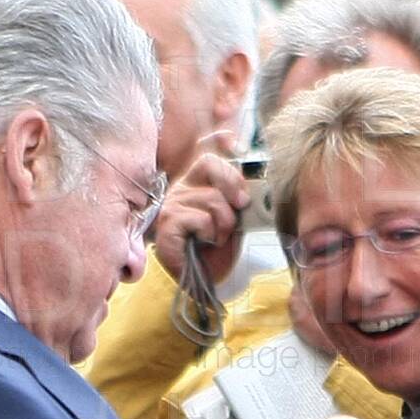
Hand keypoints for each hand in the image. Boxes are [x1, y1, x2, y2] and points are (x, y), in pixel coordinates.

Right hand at [151, 130, 250, 287]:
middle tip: (238, 211)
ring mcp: (171, 205)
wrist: (205, 278)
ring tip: (217, 236)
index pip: (206, 154)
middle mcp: (181, 189)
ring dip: (224, 223)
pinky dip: (210, 232)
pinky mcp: (167, 224)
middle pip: (211, 167)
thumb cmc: (218, 249)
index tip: (232, 140)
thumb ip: (240, 196)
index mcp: (197, 183)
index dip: (218, 141)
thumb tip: (252, 184)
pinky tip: (204, 241)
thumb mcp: (236, 216)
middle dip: (233, 190)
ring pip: (211, 199)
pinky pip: (199, 218)